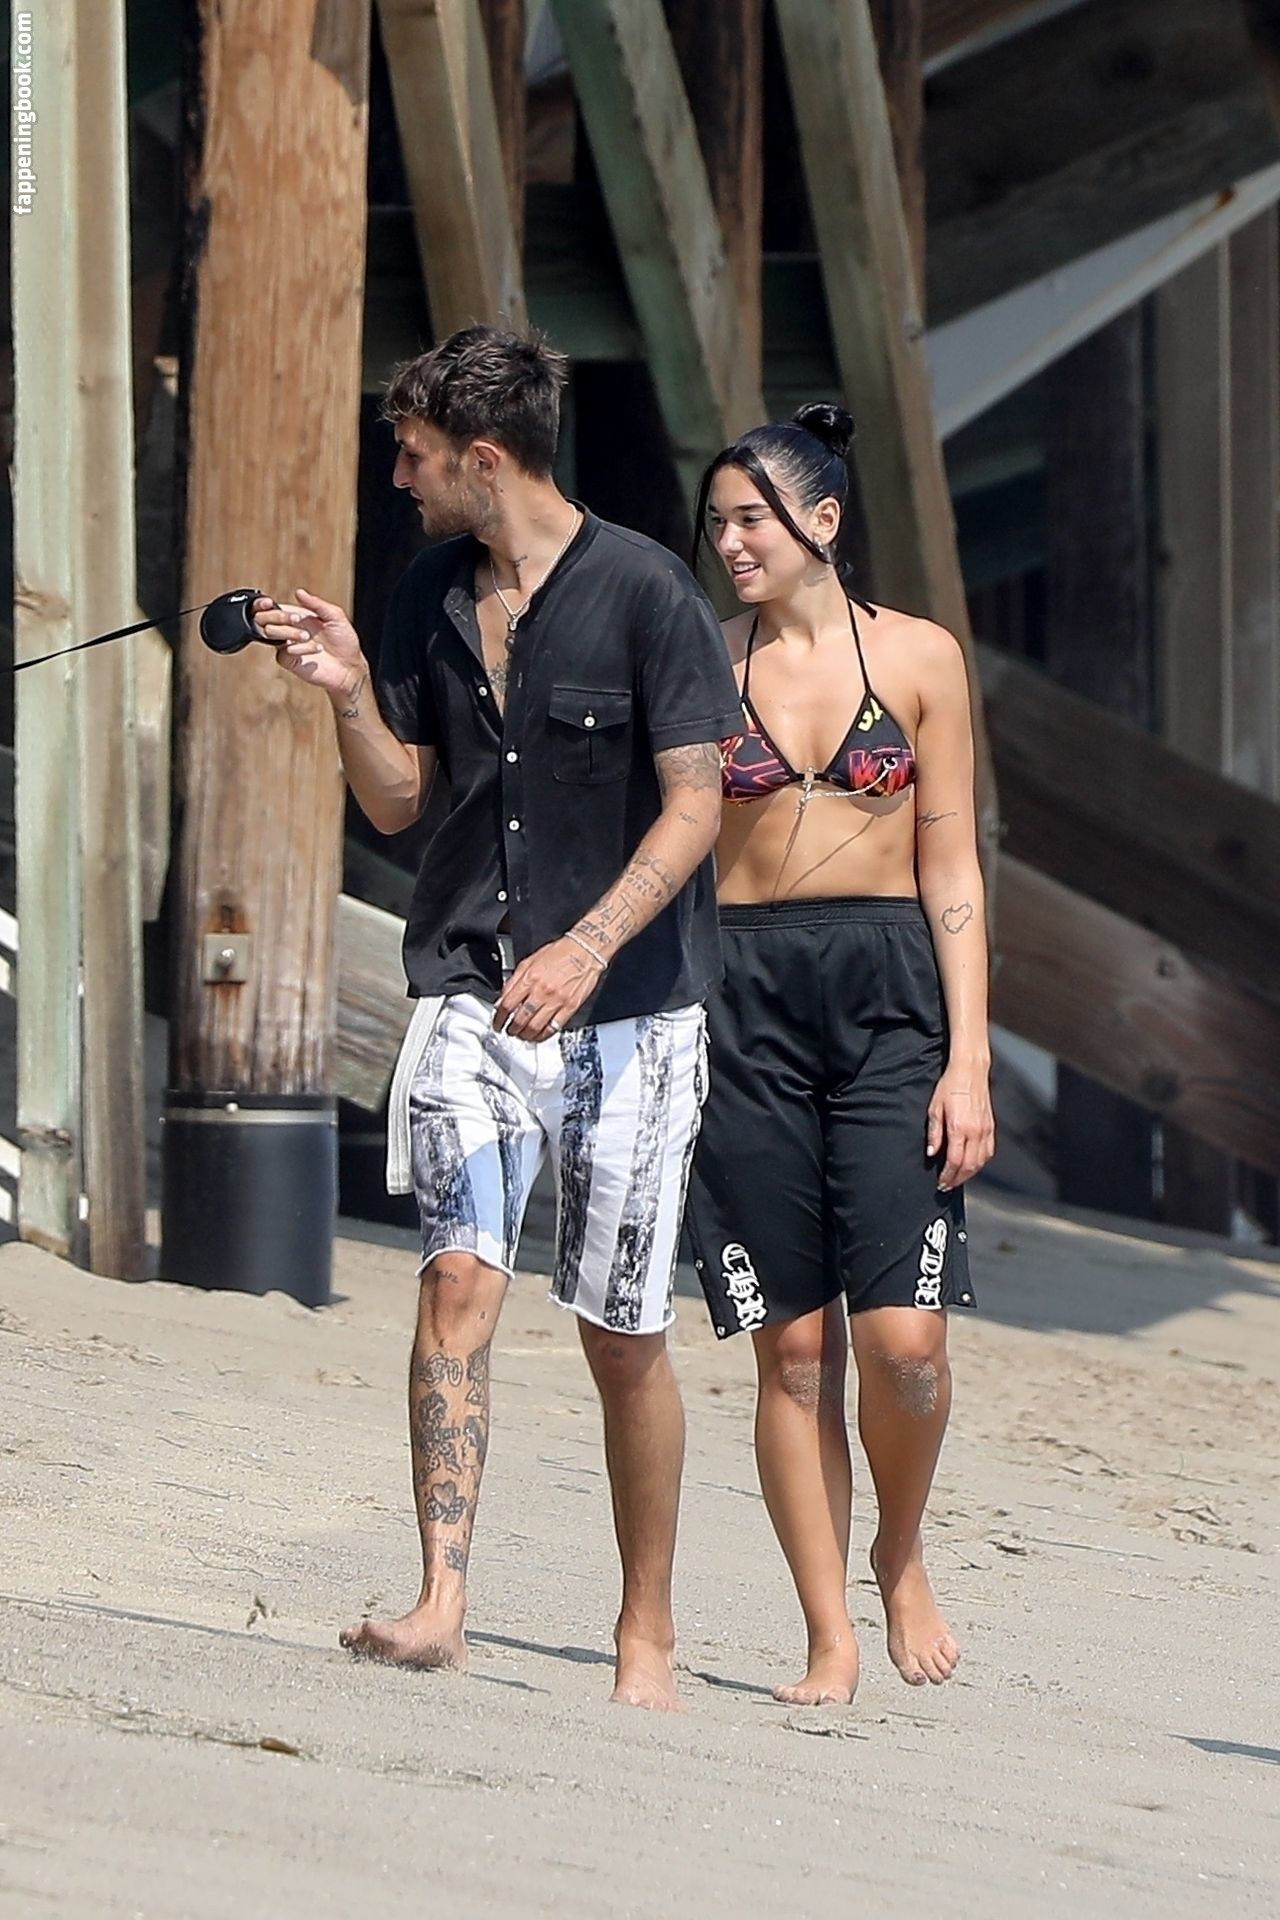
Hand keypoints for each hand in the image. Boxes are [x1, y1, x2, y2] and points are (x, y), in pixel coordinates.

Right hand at [253, 588, 365, 700]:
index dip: (266, 605)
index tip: (270, 603)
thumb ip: (317, 604)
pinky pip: (284, 653)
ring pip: (270, 634)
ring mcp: (288, 646)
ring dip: (288, 632)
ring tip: (307, 636)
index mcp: (297, 617)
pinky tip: (317, 648)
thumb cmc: (345, 641)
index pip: (274, 608)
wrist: (350, 666)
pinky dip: (300, 649)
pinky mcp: (290, 661)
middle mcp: (290, 630)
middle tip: (295, 619)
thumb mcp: (335, 617)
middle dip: (276, 617)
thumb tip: (299, 592)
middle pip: (265, 620)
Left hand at [494, 937, 604, 1041]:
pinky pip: (553, 1027)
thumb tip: (504, 997)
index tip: (498, 1022)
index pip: (507, 1004)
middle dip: (511, 1029)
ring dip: (525, 1035)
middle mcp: (541, 990)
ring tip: (522, 1035)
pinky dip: (543, 1035)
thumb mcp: (530, 960)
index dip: (499, 1017)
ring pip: (535, 1027)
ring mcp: (556, 1000)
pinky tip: (539, 1036)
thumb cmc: (560, 953)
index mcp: (530, 978)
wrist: (585, 951)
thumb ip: (515, 980)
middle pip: (519, 1019)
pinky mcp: (570, 1007)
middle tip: (509, 1030)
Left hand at [927, 1066, 995, 1190]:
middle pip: (969, 1166)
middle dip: (957, 1179)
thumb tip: (932, 1153)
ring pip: (981, 1161)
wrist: (970, 1071)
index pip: (955, 1161)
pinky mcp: (991, 1126)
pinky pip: (989, 1152)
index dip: (948, 1176)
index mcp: (960, 1128)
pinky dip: (980, 1163)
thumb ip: (934, 1133)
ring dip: (969, 1174)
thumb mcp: (935, 1108)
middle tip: (947, 1186)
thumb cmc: (950, 1086)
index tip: (941, 1183)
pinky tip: (972, 1166)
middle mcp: (976, 1131)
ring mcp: (986, 1130)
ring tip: (958, 1179)